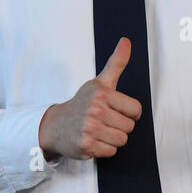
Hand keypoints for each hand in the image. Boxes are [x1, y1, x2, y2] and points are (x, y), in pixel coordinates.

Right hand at [38, 37, 142, 159]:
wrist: (55, 125)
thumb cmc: (82, 104)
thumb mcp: (100, 82)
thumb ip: (116, 63)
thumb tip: (126, 41)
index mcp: (102, 94)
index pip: (136, 110)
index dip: (129, 113)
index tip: (116, 110)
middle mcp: (95, 110)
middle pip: (129, 127)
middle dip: (120, 126)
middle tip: (104, 122)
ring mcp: (90, 129)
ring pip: (122, 140)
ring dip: (113, 139)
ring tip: (99, 131)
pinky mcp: (86, 145)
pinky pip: (111, 151)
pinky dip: (104, 149)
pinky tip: (93, 140)